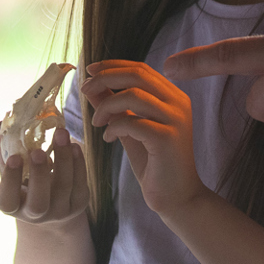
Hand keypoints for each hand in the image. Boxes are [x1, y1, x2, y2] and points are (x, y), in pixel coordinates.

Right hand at [0, 122, 89, 227]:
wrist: (50, 202)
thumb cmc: (24, 178)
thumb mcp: (11, 167)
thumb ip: (4, 146)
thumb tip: (2, 123)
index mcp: (11, 205)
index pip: (7, 200)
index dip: (10, 180)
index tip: (14, 157)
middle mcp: (34, 214)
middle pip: (38, 202)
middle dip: (39, 175)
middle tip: (38, 151)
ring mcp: (58, 211)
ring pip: (63, 188)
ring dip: (63, 158)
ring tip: (61, 133)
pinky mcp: (78, 203)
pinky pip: (80, 184)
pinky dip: (78, 163)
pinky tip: (73, 145)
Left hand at [80, 59, 208, 213]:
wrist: (177, 197)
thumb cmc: (154, 163)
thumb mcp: (130, 128)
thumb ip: (114, 106)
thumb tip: (91, 85)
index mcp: (173, 97)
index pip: (141, 68)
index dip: (112, 65)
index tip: (90, 71)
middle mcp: (178, 103)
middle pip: (138, 75)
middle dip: (105, 78)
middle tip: (85, 89)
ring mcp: (175, 120)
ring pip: (133, 95)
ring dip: (106, 106)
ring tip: (97, 123)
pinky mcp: (167, 138)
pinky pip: (132, 122)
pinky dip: (114, 127)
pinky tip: (108, 139)